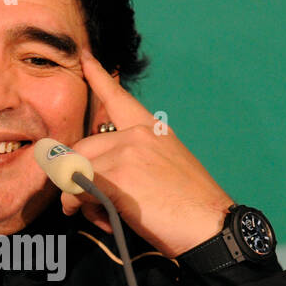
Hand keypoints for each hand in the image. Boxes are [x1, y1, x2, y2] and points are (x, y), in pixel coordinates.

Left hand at [62, 48, 234, 256]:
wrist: (210, 227)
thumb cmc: (190, 208)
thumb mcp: (166, 170)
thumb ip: (134, 161)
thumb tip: (96, 176)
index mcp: (152, 130)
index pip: (119, 98)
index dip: (98, 77)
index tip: (85, 58)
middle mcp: (138, 135)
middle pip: (82, 148)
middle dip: (76, 177)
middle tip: (89, 204)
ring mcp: (127, 153)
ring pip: (75, 170)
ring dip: (78, 197)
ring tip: (100, 216)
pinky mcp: (118, 177)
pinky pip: (78, 188)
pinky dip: (80, 207)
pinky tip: (101, 220)